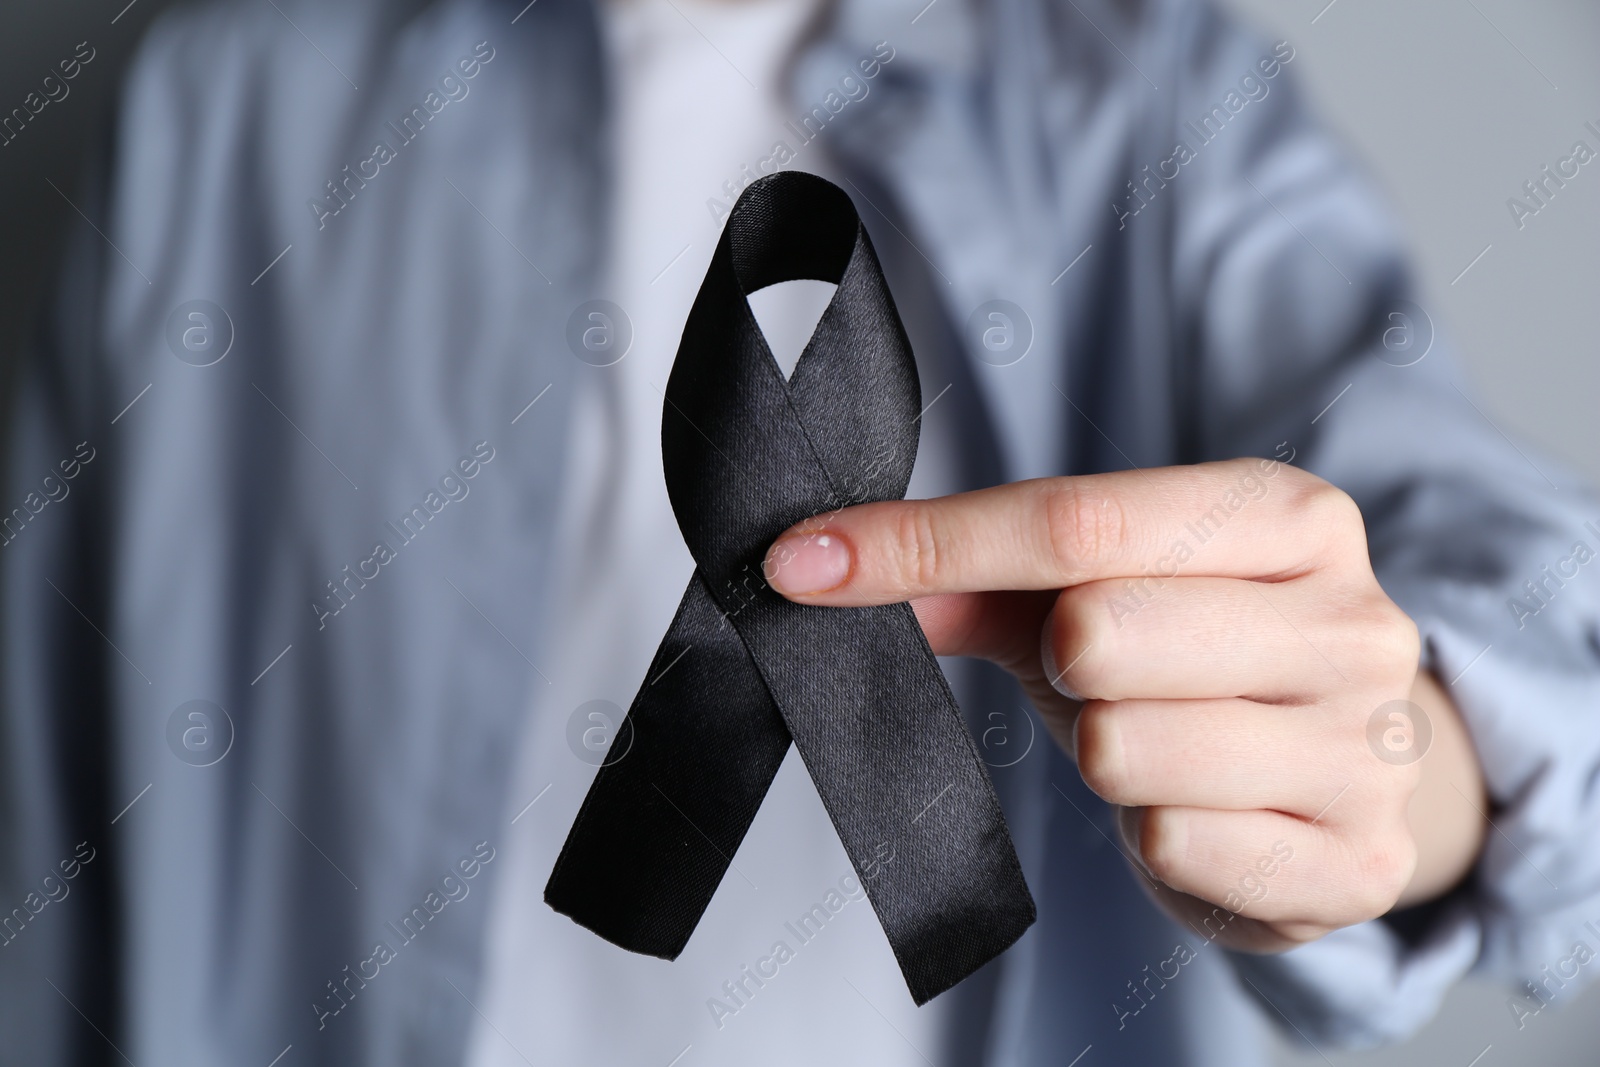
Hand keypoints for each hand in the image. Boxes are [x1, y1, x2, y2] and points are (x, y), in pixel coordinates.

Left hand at [763, 458, 1485, 950]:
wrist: (1343, 775)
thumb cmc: (1203, 663)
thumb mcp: (1098, 593)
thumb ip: (976, 574)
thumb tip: (828, 566)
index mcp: (1291, 517)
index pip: (1074, 521)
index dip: (922, 545)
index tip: (803, 563)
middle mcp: (1354, 621)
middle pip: (1099, 631)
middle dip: (1063, 666)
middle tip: (1100, 676)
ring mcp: (1370, 749)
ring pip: (1124, 748)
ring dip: (1106, 753)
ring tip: (1155, 742)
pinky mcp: (1359, 862)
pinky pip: (1169, 844)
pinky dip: (1150, 832)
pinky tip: (1195, 809)